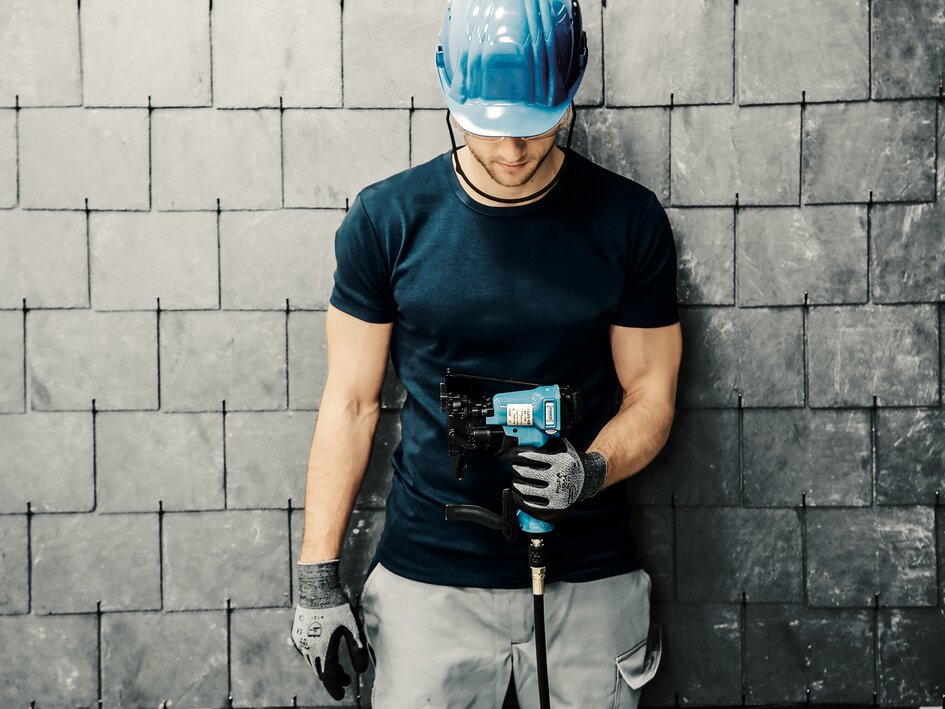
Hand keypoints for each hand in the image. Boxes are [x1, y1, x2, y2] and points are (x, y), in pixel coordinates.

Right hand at [288, 559, 368, 700]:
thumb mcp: (353, 628)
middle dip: (333, 678)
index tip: (341, 695)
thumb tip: (361, 671)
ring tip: (339, 667)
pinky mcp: (297, 633)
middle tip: (347, 680)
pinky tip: (325, 653)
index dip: (335, 688)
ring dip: (325, 667)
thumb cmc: (337, 606)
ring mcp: (300, 642)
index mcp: (322, 651)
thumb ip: (357, 650)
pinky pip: (306, 651)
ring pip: (313, 662)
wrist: (317, 587)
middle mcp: (308, 649)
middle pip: (320, 671)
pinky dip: (317, 656)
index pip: (328, 678)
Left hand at [500, 436, 607, 521]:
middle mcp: (558, 477)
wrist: (587, 480)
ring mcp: (556, 494)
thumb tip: (526, 439)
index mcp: (559, 461)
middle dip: (516, 469)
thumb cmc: (570, 463)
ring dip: (516, 484)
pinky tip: (518, 495)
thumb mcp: (563, 447)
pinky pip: (530, 505)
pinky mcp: (554, 508)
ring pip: (525, 489)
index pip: (529, 456)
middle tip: (515, 468)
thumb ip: (548, 441)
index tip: (507, 456)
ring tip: (517, 481)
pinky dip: (519, 500)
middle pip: (524, 473)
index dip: (514, 455)